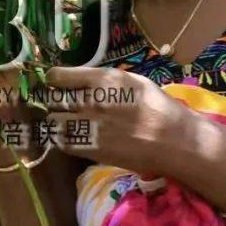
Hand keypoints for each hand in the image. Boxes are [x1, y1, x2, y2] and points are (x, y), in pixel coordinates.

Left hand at [41, 65, 185, 175]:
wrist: (173, 140)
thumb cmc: (158, 108)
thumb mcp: (132, 82)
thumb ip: (104, 81)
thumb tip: (83, 81)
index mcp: (102, 80)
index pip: (58, 76)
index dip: (53, 81)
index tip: (56, 84)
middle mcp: (90, 100)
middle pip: (52, 99)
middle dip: (54, 102)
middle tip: (61, 106)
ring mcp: (88, 125)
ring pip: (53, 121)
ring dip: (56, 121)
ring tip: (66, 123)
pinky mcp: (89, 148)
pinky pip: (62, 142)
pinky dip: (62, 139)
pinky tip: (72, 137)